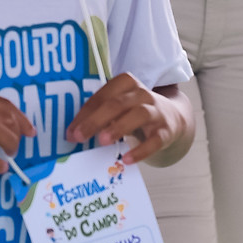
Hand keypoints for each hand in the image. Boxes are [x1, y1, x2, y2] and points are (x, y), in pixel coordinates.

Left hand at [68, 74, 182, 165]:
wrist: (172, 118)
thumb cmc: (134, 112)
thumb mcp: (119, 107)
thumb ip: (100, 114)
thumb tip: (74, 133)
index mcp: (126, 84)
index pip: (102, 95)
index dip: (84, 113)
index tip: (70, 131)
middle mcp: (142, 94)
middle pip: (117, 103)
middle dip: (96, 120)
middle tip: (79, 136)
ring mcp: (156, 111)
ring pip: (138, 114)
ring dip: (119, 127)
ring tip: (103, 141)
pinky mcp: (166, 130)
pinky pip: (155, 139)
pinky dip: (141, 150)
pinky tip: (127, 159)